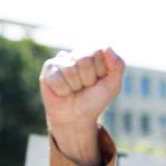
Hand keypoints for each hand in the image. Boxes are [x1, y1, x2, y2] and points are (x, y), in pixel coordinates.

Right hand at [39, 48, 124, 165]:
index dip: (101, 70)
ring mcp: (60, 60)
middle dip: (88, 79)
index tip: (99, 80)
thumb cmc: (95, 99)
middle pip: (84, 60)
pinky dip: (64, 91)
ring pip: (71, 70)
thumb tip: (107, 47)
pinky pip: (58, 79)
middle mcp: (76, 54)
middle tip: (85, 87)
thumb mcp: (112, 85)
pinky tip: (63, 92)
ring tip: (74, 89)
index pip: (98, 51)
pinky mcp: (48, 69)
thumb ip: (117, 66)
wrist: (77, 117)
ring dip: (75, 86)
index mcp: (93, 54)